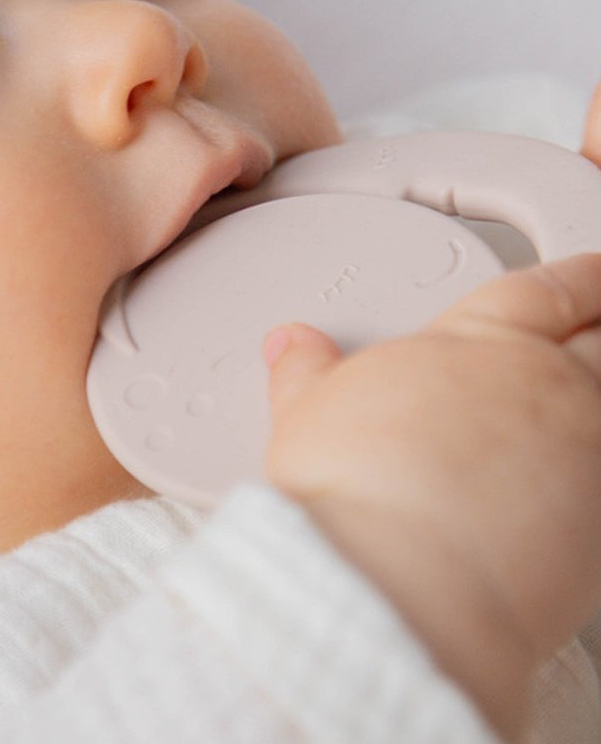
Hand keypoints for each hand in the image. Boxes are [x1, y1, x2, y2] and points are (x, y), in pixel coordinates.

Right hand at [262, 254, 600, 740]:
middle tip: (599, 322)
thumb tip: (292, 347)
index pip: (546, 291)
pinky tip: (577, 492)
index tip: (588, 275)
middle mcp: (546, 392)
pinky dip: (596, 478)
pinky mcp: (597, 535)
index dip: (577, 279)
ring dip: (599, 399)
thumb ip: (305, 372)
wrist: (401, 586)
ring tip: (583, 405)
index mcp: (482, 344)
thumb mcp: (307, 414)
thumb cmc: (363, 494)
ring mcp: (584, 460)